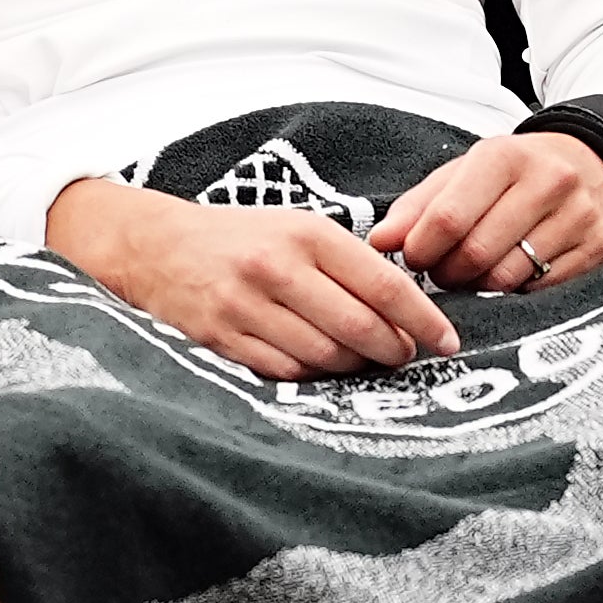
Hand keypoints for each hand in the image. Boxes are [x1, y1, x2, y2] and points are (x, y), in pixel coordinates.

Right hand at [45, 178, 459, 376]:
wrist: (156, 245)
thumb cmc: (241, 237)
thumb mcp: (296, 227)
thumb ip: (347, 261)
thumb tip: (406, 306)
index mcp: (306, 234)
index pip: (384, 284)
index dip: (423, 319)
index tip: (446, 339)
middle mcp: (278, 268)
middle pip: (359, 327)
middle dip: (394, 350)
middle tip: (406, 356)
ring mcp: (246, 306)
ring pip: (325, 356)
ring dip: (356, 366)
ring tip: (365, 361)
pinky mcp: (222, 339)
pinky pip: (286, 371)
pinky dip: (314, 375)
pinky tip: (323, 366)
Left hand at [372, 131, 602, 294]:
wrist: (595, 161)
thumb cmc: (518, 171)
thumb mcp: (465, 172)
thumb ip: (418, 206)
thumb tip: (379, 242)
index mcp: (505, 156)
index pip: (449, 217)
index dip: (421, 248)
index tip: (413, 257)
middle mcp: (549, 181)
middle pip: (477, 254)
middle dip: (448, 273)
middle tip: (443, 271)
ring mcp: (580, 215)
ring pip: (508, 278)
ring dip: (479, 286)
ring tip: (475, 273)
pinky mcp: (600, 245)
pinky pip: (541, 290)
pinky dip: (516, 292)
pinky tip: (512, 274)